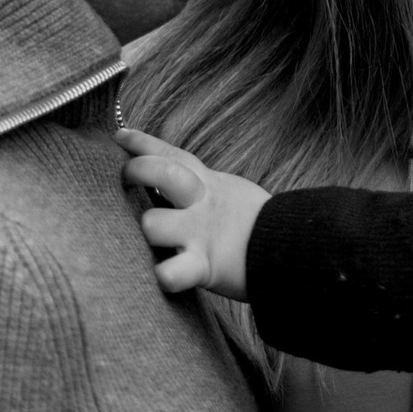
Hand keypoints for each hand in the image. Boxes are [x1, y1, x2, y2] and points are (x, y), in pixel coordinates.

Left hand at [118, 127, 266, 296]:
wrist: (292, 248)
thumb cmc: (251, 222)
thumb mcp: (224, 189)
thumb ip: (195, 181)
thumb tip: (161, 169)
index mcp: (206, 181)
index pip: (170, 153)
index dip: (142, 142)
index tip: (119, 136)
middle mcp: (200, 202)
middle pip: (163, 173)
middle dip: (138, 170)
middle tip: (126, 177)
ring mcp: (200, 233)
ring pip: (155, 224)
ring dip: (147, 228)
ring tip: (147, 235)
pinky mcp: (205, 267)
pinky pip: (173, 272)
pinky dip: (163, 275)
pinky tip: (159, 273)